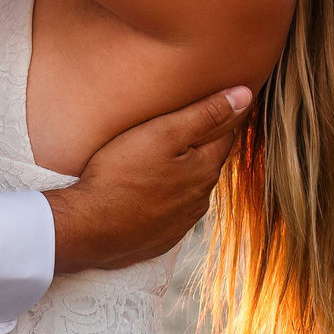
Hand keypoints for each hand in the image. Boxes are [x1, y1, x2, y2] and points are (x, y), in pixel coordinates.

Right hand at [47, 88, 253, 273]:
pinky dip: (162, 198)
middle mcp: (200, 199)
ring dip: (178, 174)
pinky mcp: (160, 237)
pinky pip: (168, 211)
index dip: (216, 117)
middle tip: (172, 128)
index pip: (225, 135)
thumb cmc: (121, 175)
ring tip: (153, 159)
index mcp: (205, 170)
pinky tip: (142, 191)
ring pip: (188, 188)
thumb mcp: (163, 133)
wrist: (89, 229)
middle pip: (205, 162)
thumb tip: (245, 96)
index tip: (203, 105)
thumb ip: (205, 114)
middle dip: (196, 146)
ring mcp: (180, 222)